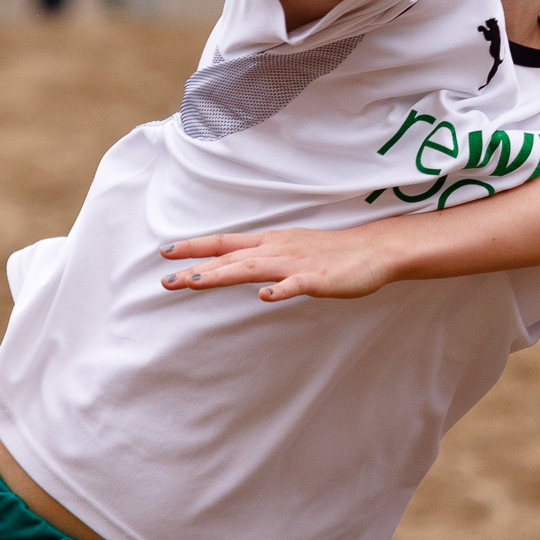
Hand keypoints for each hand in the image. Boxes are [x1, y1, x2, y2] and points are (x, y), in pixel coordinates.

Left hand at [159, 227, 398, 300]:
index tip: (166, 252)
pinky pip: (297, 285)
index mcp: (272, 242)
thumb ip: (265, 257)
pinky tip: (265, 297)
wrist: (374, 249)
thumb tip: (236, 265)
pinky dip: (281, 290)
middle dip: (197, 268)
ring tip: (196, 283)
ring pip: (254, 268)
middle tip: (165, 279)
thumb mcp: (292, 249)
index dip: (196, 247)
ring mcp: (297, 264)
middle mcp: (278, 249)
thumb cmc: (333, 252)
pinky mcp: (319, 279)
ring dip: (224, 275)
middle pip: (231, 257)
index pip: (226, 243)